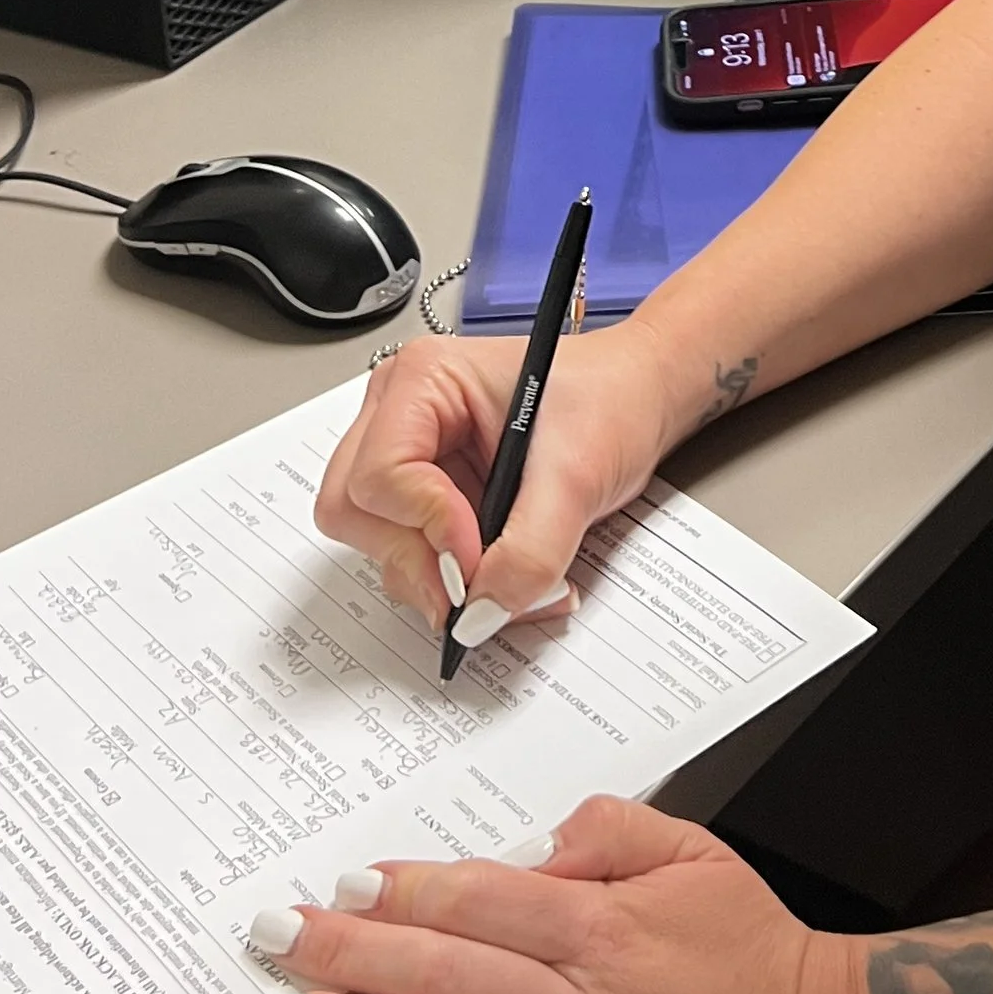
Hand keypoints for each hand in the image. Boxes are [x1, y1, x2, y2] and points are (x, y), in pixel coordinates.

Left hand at [258, 799, 877, 993]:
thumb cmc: (764, 961)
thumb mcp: (699, 855)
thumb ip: (610, 828)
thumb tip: (529, 844)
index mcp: (610, 931)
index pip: (484, 899)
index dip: (407, 890)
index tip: (344, 884)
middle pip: (453, 972)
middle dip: (355, 953)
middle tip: (278, 941)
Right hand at [312, 324, 681, 641]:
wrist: (638, 402)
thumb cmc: (608, 401)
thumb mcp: (578, 476)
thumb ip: (530, 551)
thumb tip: (481, 613)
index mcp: (423, 380)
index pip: (381, 473)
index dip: (426, 527)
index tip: (477, 559)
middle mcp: (400, 414)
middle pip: (354, 510)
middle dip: (415, 559)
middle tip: (476, 588)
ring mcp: (408, 457)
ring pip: (375, 541)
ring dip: (437, 579)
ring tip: (514, 582)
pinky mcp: (426, 497)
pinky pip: (410, 556)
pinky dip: (452, 581)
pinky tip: (507, 575)